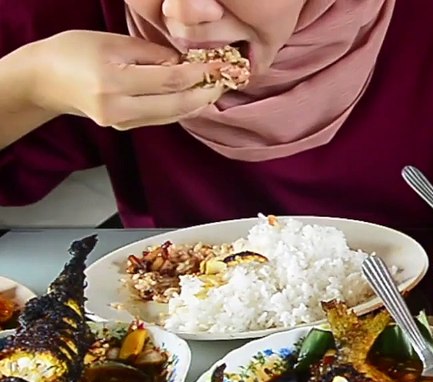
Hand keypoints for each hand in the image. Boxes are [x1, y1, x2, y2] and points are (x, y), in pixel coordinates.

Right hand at [23, 30, 226, 130]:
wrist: (44, 80)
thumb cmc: (74, 52)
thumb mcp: (112, 42)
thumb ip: (152, 53)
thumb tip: (184, 62)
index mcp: (113, 82)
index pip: (170, 81)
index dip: (199, 74)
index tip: (219, 64)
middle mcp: (118, 107)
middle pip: (176, 104)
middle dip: (206, 93)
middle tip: (226, 80)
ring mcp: (121, 122)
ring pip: (172, 115)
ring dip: (198, 103)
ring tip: (217, 88)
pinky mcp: (124, 127)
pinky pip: (161, 119)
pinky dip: (181, 108)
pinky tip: (195, 98)